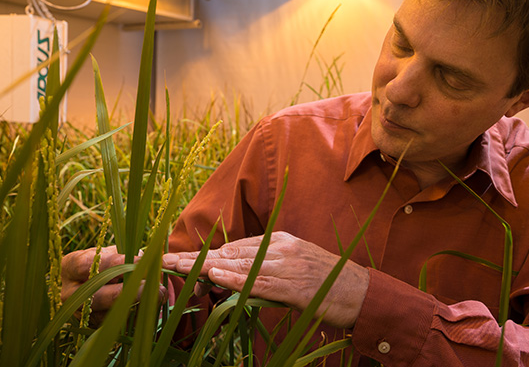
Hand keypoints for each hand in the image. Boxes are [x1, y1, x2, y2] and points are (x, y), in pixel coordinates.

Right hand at [61, 245, 166, 325]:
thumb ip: (129, 255)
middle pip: (93, 296)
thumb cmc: (111, 260)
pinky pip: (116, 325)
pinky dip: (138, 315)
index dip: (113, 263)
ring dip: (134, 306)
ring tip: (159, 294)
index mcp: (70, 267)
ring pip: (106, 315)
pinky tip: (154, 304)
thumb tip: (153, 261)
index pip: (86, 265)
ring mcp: (81, 313)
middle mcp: (70, 293)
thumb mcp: (116, 251)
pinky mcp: (95, 327)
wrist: (108, 279)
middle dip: (122, 292)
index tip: (139, 261)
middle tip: (148, 285)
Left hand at [162, 232, 369, 327]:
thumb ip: (267, 268)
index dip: (203, 253)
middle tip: (163, 258)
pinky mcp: (295, 285)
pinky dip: (236, 279)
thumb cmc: (326, 282)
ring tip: (177, 266)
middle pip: (229, 252)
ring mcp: (288, 265)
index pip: (233, 247)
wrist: (361, 292)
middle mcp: (280, 248)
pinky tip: (214, 278)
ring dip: (205, 266)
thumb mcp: (295, 267)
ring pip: (239, 265)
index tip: (178, 256)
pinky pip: (260, 282)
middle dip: (194, 256)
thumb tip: (236, 275)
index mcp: (279, 242)